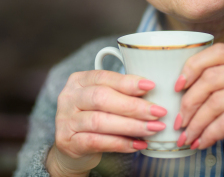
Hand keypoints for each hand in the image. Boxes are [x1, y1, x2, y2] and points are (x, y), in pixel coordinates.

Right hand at [46, 70, 167, 175]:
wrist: (73, 146)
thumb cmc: (94, 116)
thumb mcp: (104, 99)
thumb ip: (121, 93)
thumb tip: (153, 93)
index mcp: (79, 80)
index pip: (104, 77)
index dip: (128, 82)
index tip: (151, 86)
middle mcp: (69, 97)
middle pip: (102, 98)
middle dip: (133, 106)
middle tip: (157, 112)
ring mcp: (65, 120)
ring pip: (99, 121)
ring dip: (131, 125)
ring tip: (152, 129)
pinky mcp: (67, 141)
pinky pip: (96, 142)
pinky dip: (120, 143)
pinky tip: (138, 144)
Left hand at [175, 43, 223, 174]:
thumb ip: (223, 78)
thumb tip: (181, 84)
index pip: (217, 52)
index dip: (192, 67)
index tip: (178, 86)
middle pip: (210, 78)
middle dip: (189, 102)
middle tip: (180, 120)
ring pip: (214, 103)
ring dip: (196, 123)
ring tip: (187, 136)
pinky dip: (208, 134)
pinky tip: (202, 142)